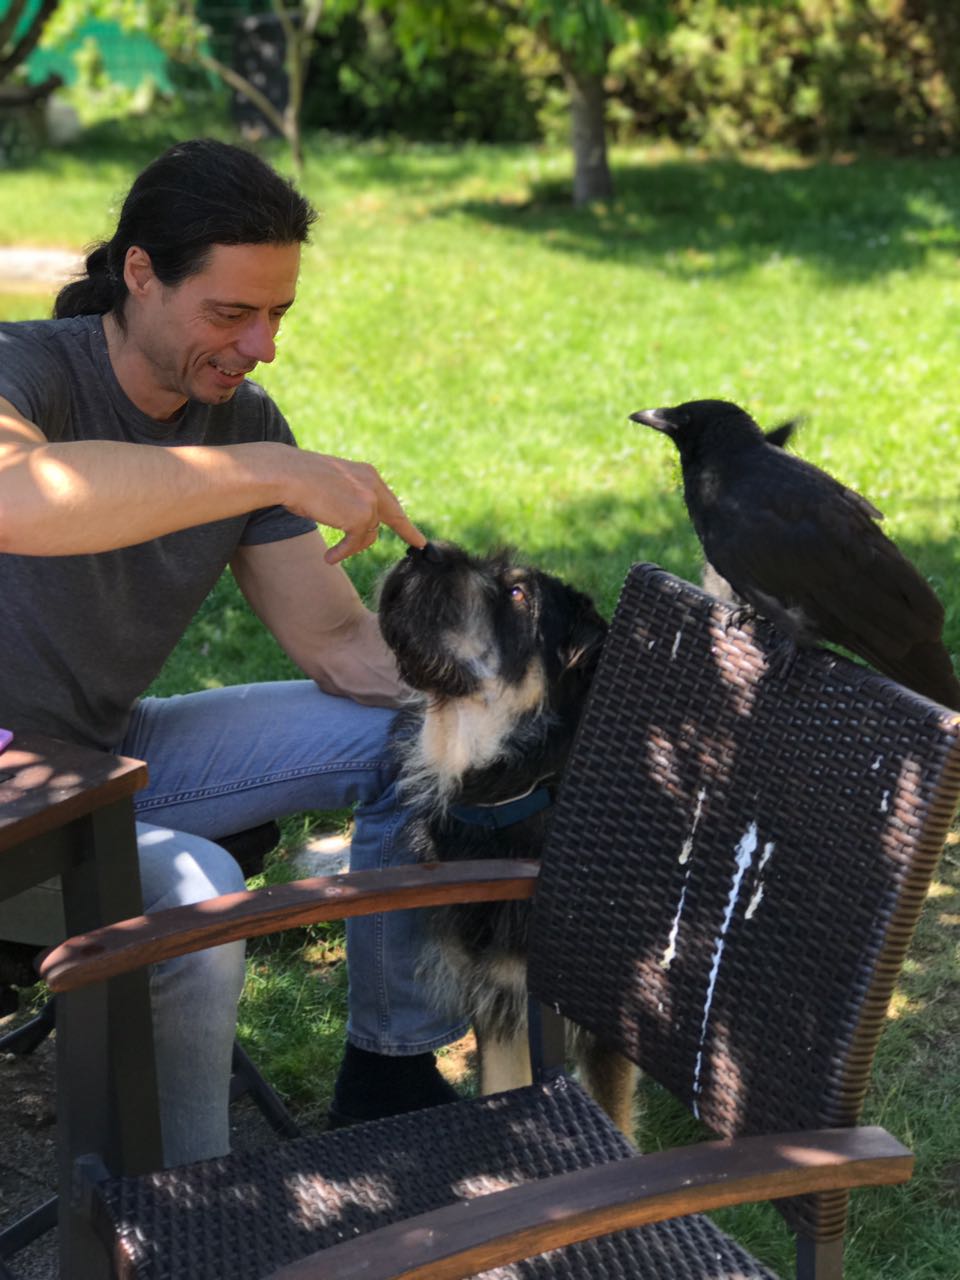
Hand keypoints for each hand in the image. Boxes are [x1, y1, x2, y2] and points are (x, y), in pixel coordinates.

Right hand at [287, 453, 425, 563]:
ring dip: (351, 546)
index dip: (404, 521)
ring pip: (368, 535)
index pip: (390, 501)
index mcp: (368, 474)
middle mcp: (373, 485)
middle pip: (389, 518)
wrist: (287, 474)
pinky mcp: (360, 517)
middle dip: (406, 531)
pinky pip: (355, 543)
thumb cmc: (300, 479)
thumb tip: (359, 527)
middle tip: (419, 543)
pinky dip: (342, 553)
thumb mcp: (333, 485)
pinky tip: (329, 558)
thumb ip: (351, 500)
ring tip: (333, 553)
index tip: (419, 537)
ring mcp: (369, 501)